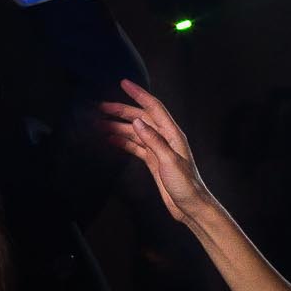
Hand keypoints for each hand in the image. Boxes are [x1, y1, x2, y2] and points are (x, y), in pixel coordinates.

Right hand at [96, 80, 213, 224]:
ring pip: (135, 132)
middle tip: (101, 107)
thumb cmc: (186, 185)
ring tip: (100, 124)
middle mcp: (165, 138)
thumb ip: (154, 141)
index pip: (153, 108)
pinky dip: (123, 141)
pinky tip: (111, 139)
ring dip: (118, 127)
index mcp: (172, 134)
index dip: (138, 94)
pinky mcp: (153, 161)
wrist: (191, 206)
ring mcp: (159, 149)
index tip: (124, 83)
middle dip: (121, 111)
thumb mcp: (169, 161)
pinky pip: (135, 146)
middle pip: (141, 118)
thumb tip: (138, 123)